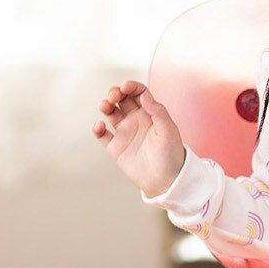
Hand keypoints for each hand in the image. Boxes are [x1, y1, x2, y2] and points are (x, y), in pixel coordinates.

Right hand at [92, 81, 185, 196]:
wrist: (165, 181)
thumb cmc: (171, 155)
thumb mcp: (168, 130)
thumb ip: (157, 111)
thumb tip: (144, 95)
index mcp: (150, 113)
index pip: (138, 93)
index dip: (131, 87)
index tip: (125, 87)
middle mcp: (136, 120)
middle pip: (121, 99)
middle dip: (115, 93)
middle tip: (113, 96)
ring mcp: (125, 133)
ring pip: (110, 113)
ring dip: (105, 105)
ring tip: (105, 106)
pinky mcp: (115, 147)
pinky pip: (102, 134)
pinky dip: (97, 128)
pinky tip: (99, 126)